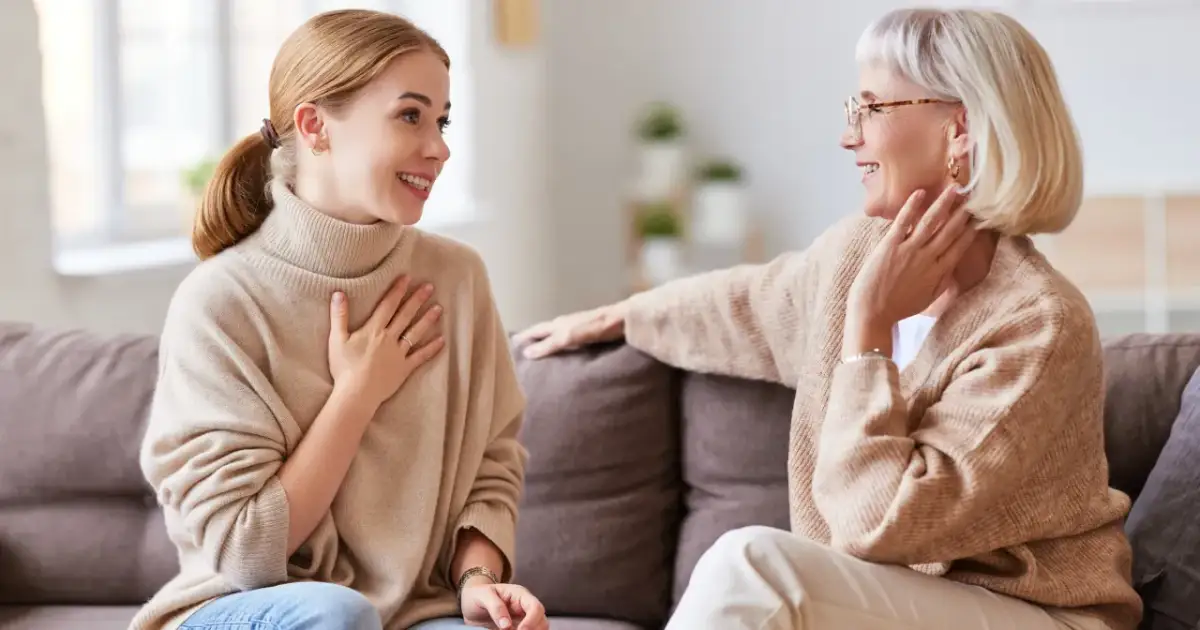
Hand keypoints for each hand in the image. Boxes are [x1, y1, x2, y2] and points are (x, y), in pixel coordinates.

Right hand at [328, 276, 444, 408]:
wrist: (356, 394)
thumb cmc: (344, 368)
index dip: (397, 290)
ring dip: (428, 320)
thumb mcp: (336, 340)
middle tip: (430, 287)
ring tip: (439, 308)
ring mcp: (399, 354)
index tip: (407, 278)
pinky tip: (442, 340)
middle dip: (417, 299)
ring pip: (415, 333)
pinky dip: (431, 349)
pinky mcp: (404, 369)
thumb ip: (339, 315)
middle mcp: (389, 338)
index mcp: (373, 330)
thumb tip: (339, 292)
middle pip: (405, 315)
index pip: (388, 305)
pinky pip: (420, 357)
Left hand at [460, 582, 548, 629]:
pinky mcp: (518, 629)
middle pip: (542, 620)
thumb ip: (495, 607)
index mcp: (519, 595)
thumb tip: (506, 625)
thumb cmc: (477, 595)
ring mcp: (523, 619)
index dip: (531, 621)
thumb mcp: (482, 596)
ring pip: (539, 629)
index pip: (535, 607)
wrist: (471, 603)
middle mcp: (525, 607)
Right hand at [513, 302, 627, 358]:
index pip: (536, 330)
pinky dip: (563, 348)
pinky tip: (567, 356)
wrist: (624, 320)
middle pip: (546, 332)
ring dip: (548, 343)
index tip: (510, 344)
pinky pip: (571, 342)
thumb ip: (550, 344)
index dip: (524, 336)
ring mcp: (579, 328)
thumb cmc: (596, 326)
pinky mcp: (591, 335)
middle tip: (521, 350)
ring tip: (540, 355)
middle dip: (533, 339)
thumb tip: (527, 353)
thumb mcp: (569, 336)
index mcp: (559, 323)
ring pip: (558, 336)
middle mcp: (567, 324)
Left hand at [847, 184, 977, 329]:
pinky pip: (903, 222)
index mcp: (939, 272)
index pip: (960, 246)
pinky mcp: (890, 246)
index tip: (981, 216)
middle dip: (963, 212)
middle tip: (974, 195)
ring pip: (931, 222)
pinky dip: (912, 207)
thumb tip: (954, 268)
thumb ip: (943, 282)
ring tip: (954, 189)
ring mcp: (909, 251)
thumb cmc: (899, 307)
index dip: (972, 230)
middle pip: (950, 231)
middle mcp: (927, 258)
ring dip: (944, 204)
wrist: (872, 313)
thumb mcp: (929, 298)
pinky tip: (920, 193)